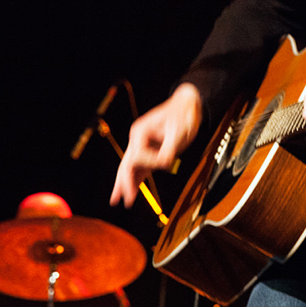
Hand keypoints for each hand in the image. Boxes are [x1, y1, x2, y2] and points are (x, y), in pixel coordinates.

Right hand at [110, 83, 201, 207]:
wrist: (189, 106)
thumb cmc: (183, 114)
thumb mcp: (179, 130)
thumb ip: (170, 147)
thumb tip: (165, 162)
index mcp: (140, 132)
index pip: (138, 155)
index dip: (151, 162)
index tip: (167, 160)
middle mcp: (138, 139)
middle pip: (126, 164)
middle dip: (124, 182)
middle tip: (121, 199)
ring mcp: (143, 146)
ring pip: (130, 168)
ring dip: (125, 184)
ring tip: (116, 200)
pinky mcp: (152, 152)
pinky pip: (140, 168)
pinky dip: (136, 180)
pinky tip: (131, 192)